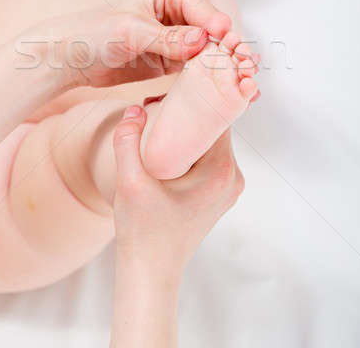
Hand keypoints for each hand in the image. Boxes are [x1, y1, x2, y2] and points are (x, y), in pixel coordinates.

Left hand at [20, 0, 230, 88]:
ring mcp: (180, 36)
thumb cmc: (96, 33)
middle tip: (249, 70)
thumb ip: (168, 38)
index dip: (221, 30)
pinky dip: (213, 77)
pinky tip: (230, 91)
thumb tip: (203, 41)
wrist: (74, 57)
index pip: (205, 9)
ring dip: (226, 65)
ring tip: (247, 85)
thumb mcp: (132, 32)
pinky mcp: (176, 58)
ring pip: (212, 50)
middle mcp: (180, 10)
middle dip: (231, 49)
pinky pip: (199, 66)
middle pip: (215, 30)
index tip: (233, 48)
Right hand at [112, 105, 243, 275]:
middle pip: (216, 129)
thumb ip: (128, 140)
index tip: (178, 87)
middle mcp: (231, 178)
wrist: (150, 272)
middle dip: (191, 113)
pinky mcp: (217, 194)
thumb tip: (136, 109)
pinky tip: (168, 144)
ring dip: (190, 130)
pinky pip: (208, 158)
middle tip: (161, 102)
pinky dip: (191, 146)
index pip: (218, 118)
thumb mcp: (129, 182)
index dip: (200, 98)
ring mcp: (227, 187)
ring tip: (161, 120)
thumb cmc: (143, 232)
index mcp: (220, 171)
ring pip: (211, 143)